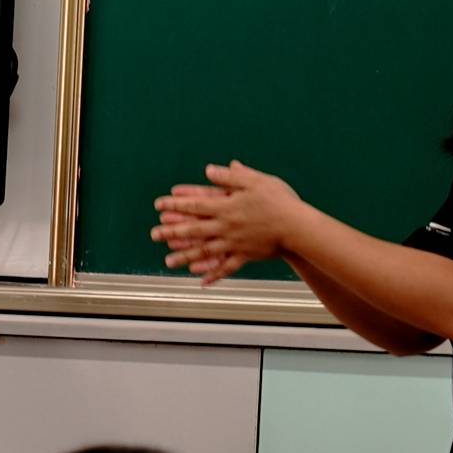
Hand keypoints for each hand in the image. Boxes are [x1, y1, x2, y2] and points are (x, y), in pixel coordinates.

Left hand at [152, 160, 304, 285]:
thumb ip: (231, 176)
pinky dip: (213, 275)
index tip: (159, 205)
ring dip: (184, 257)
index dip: (175, 205)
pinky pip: (226, 267)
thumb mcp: (256, 181)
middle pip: (193, 230)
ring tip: (168, 262)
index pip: (195, 205)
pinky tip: (201, 281)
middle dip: (171, 232)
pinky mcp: (245, 256)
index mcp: (227, 207)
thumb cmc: (280, 201)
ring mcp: (234, 243)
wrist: (298, 227)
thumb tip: (210, 171)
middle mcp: (226, 227)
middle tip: (154, 234)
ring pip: (204, 252)